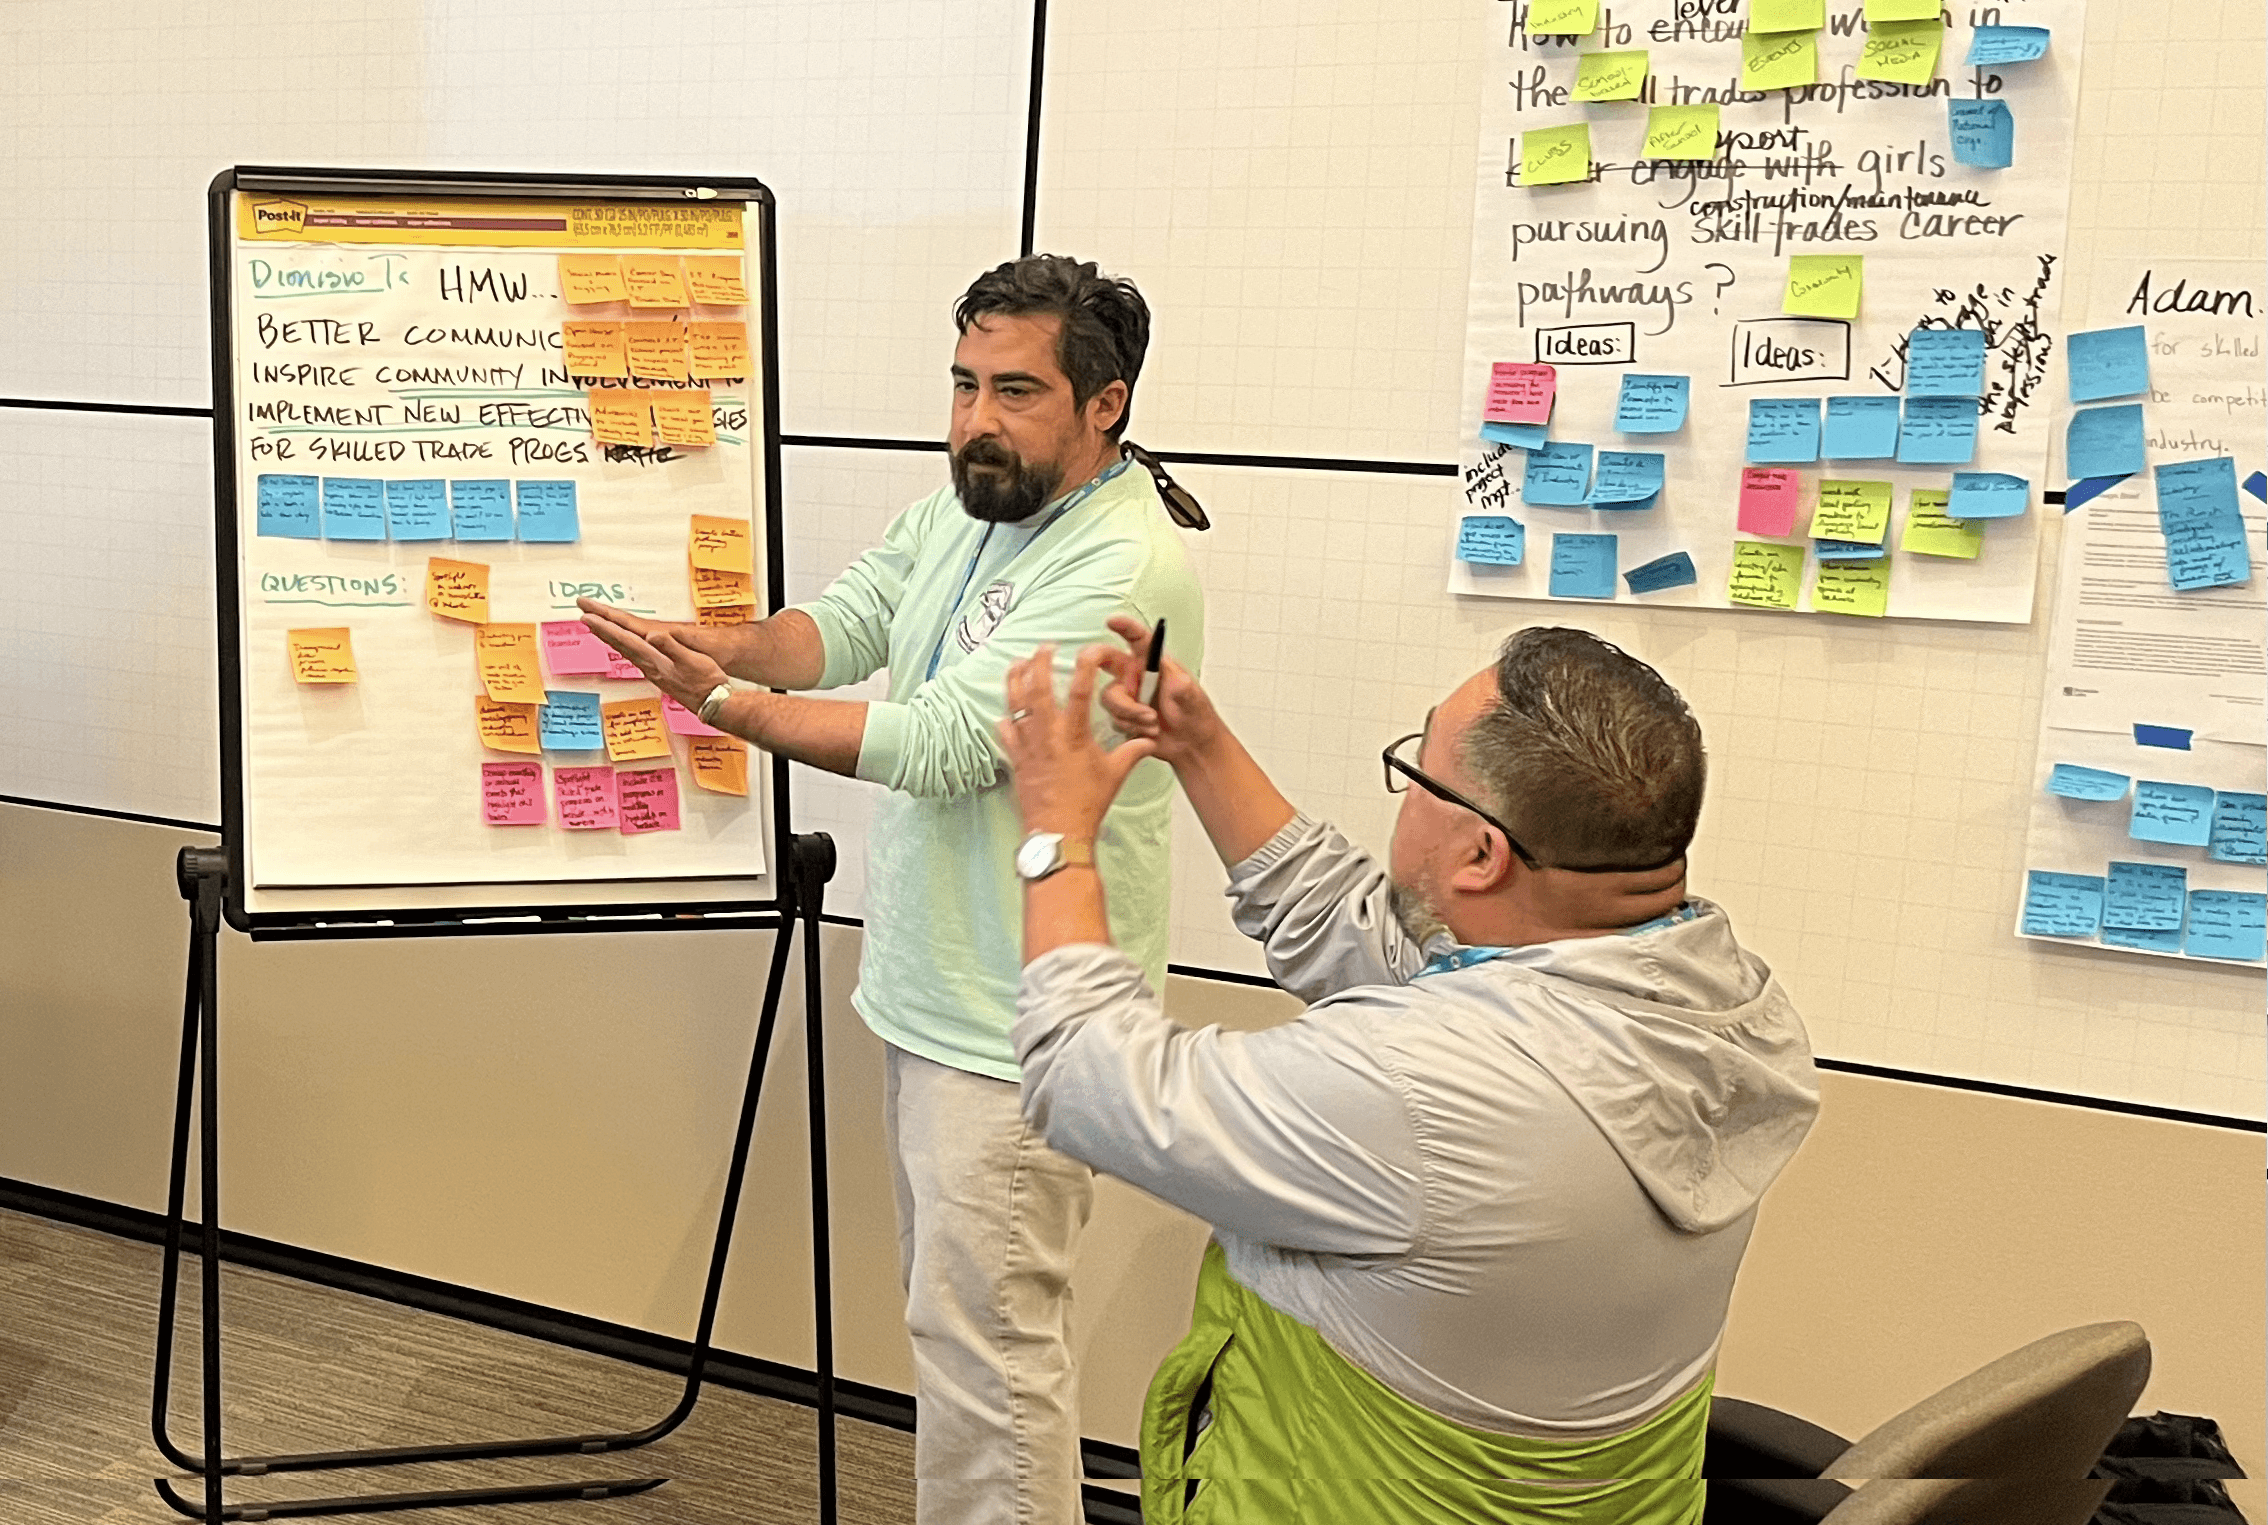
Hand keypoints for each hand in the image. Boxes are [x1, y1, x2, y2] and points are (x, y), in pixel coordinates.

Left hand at [579, 599, 729, 714]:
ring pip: (624, 651)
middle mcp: (649, 667)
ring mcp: (653, 672)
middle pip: (619, 645)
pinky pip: (634, 656)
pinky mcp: (659, 674)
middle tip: (584, 617)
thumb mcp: (692, 660)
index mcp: (655, 660)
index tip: (588, 618)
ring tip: (596, 628)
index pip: (625, 640)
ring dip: (609, 638)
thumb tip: (653, 635)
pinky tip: (623, 646)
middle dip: (600, 630)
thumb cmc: (706, 682)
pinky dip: (623, 647)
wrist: (713, 703)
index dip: (605, 628)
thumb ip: (672, 646)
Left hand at [1000, 644, 1155, 838]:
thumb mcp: (1115, 774)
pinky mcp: (1016, 760)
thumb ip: (1132, 751)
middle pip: (1038, 689)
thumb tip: (1149, 740)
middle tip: (1044, 647)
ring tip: (1016, 664)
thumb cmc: (1088, 803)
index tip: (1088, 650)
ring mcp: (1028, 746)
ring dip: (1015, 681)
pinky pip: (1005, 734)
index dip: (1085, 665)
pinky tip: (1004, 713)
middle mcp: (1048, 735)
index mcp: (1074, 735)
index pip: (1081, 690)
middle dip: (1039, 662)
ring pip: (1015, 705)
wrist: (1059, 831)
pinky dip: (1005, 720)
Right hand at [1092, 614, 1225, 768]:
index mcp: (1153, 663)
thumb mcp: (1194, 700)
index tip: (1112, 621)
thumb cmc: (1196, 715)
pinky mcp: (1122, 716)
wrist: (1191, 745)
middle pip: (1106, 661)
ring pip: (1110, 697)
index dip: (1124, 627)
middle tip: (1103, 671)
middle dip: (1099, 664)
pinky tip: (1149, 732)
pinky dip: (1131, 727)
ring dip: (1131, 713)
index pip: (1137, 639)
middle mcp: (1136, 675)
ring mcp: (1127, 696)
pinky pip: (1114, 718)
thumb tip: (1178, 681)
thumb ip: (1184, 690)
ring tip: (1153, 722)